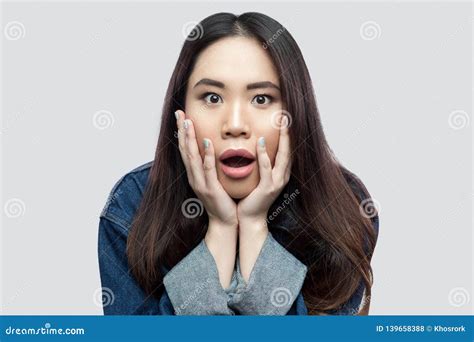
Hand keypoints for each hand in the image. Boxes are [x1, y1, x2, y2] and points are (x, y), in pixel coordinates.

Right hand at [175, 109, 237, 227]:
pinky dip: (206, 155)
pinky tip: (207, 142)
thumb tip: (215, 149)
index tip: (181, 116)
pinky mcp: (210, 189)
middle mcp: (194, 177)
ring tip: (187, 122)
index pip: (186, 150)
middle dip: (181, 131)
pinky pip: (207, 169)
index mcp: (195, 174)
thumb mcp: (215, 180)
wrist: (225, 222)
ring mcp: (200, 183)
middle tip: (179, 113)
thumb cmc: (223, 201)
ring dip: (189, 139)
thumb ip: (213, 166)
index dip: (182, 133)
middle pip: (184, 150)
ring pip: (192, 157)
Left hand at [237, 115, 291, 228]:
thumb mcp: (258, 177)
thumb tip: (253, 145)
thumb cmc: (251, 196)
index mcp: (281, 174)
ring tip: (281, 124)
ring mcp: (276, 183)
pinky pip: (267, 168)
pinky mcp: (267, 188)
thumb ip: (259, 163)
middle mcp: (282, 177)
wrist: (249, 218)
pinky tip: (261, 142)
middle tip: (287, 116)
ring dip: (283, 139)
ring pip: (282, 157)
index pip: (288, 150)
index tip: (286, 119)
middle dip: (289, 133)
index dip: (288, 135)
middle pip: (290, 150)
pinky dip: (264, 155)